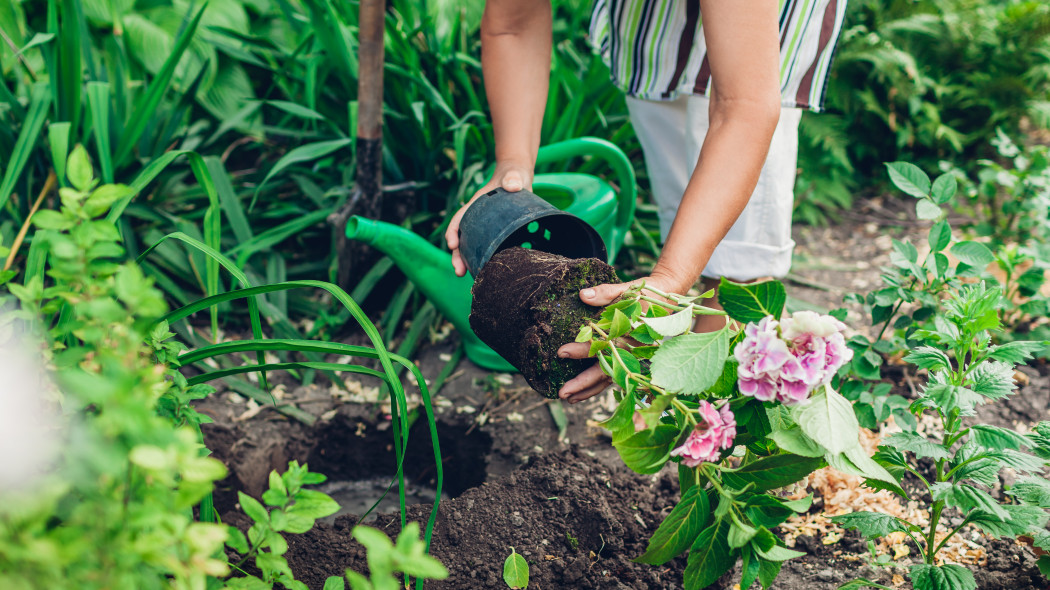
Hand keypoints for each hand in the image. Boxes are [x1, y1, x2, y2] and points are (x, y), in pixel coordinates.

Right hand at [445, 161, 533, 276]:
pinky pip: (486, 248)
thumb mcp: (513, 175)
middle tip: (458, 271)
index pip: (460, 218)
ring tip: (464, 276)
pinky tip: (487, 272)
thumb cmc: (513, 176)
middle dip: (457, 255)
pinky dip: (483, 259)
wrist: (519, 179)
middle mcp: (477, 218)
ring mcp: (486, 227)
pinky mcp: (496, 233)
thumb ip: (513, 178)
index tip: (452, 244)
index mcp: (476, 205)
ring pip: (472, 246)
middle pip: (462, 238)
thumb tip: (514, 185)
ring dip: (467, 261)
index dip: (453, 231)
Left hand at [556, 275, 684, 403]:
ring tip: (569, 399)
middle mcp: (629, 350)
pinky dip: (598, 387)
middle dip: (582, 383)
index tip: (561, 352)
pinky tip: (582, 394)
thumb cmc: (644, 296)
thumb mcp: (627, 290)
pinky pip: (613, 377)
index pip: (601, 344)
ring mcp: (630, 358)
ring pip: (608, 379)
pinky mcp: (629, 361)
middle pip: (604, 370)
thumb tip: (583, 295)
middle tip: (562, 392)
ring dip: (588, 390)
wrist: (666, 302)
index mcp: (627, 333)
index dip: (581, 349)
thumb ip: (605, 293)